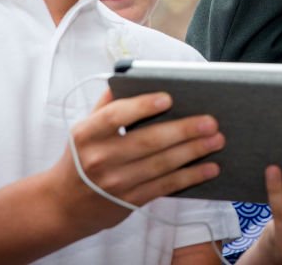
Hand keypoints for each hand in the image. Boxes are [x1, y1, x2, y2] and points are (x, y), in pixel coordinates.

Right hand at [47, 89, 224, 237]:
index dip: (142, 106)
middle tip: (211, 121)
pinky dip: (190, 177)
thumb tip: (133, 77)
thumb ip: (107, 105)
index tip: (169, 97)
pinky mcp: (130, 201)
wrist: (64, 205)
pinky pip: (165, 186)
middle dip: (184, 130)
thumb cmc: (80, 156)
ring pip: (161, 165)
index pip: (115, 116)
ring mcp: (115, 183)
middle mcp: (100, 159)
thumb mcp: (83, 128)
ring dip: (193, 152)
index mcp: (87, 134)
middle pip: (148, 142)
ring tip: (217, 139)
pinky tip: (210, 167)